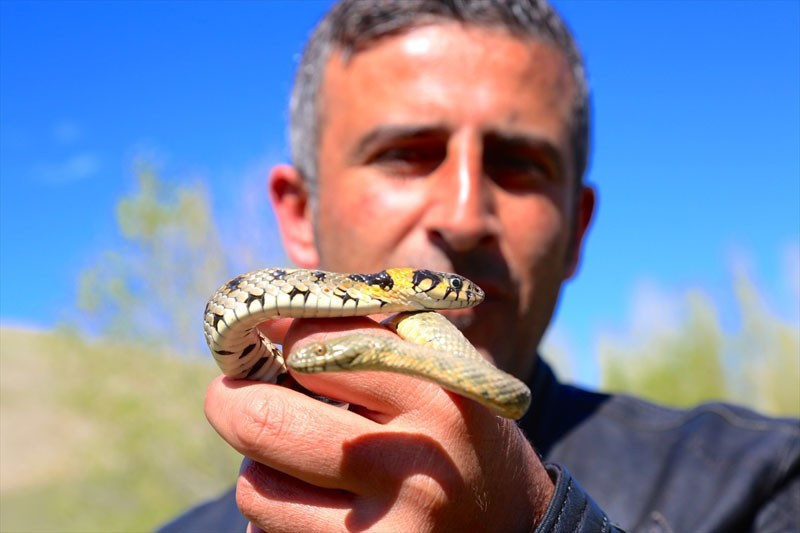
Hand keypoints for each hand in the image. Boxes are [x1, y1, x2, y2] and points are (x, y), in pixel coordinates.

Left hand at [205, 317, 553, 531]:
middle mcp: (412, 466)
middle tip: (229, 393)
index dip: (280, 335)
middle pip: (263, 422)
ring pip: (257, 489)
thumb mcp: (440, 369)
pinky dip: (278, 512)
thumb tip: (269, 322)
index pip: (317, 347)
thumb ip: (369, 336)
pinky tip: (317, 501)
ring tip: (294, 458)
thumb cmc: (460, 432)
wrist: (512, 526)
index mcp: (437, 395)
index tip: (270, 336)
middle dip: (228, 399)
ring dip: (261, 465)